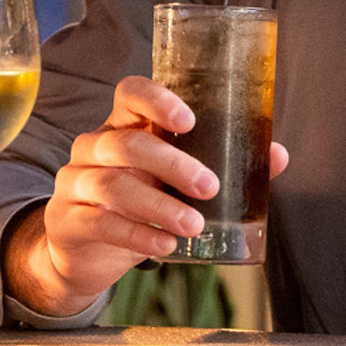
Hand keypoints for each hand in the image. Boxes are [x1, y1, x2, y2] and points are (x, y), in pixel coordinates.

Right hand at [19, 76, 288, 311]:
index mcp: (123, 126)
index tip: (189, 121)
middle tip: (210, 187)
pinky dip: (138, 235)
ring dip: (159, 206)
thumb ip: (221, 166)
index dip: (156, 100)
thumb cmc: (137, 204)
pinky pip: (102, 222)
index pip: (130, 93)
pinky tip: (166, 246)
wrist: (82, 252)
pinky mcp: (68, 220)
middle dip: (173, 164)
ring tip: (193, 225)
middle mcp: (94, 147)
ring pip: (114, 184)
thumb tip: (277, 155)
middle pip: (127, 143)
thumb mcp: (172, 183)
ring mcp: (75, 182)